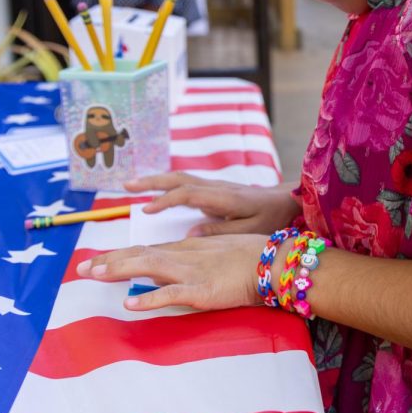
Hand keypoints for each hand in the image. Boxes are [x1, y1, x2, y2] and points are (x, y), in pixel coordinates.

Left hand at [76, 233, 267, 310]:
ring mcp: (192, 272)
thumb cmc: (253, 257)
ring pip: (148, 268)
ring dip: (118, 270)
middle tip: (82, 269)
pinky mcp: (202, 290)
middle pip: (140, 255)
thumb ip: (196, 255)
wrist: (276, 262)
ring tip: (94, 275)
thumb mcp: (219, 252)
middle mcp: (185, 256)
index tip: (96, 261)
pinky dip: (149, 299)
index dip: (119, 255)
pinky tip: (129, 304)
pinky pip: (171, 295)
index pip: (147, 249)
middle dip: (109, 261)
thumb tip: (175, 260)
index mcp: (189, 248)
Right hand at [126, 172, 301, 236]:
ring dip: (156, 181)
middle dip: (151, 182)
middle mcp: (214, 187)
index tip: (147, 209)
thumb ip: (222, 231)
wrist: (285, 201)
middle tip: (126, 186)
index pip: (187, 193)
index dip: (166, 200)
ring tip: (132, 186)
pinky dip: (167, 186)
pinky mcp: (214, 191)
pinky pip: (185, 185)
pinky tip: (156, 194)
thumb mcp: (250, 228)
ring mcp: (213, 187)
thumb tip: (190, 233)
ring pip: (180, 179)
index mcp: (222, 196)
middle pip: (178, 179)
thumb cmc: (270, 217)